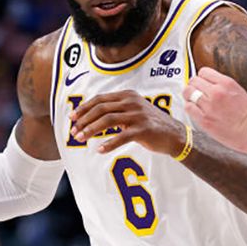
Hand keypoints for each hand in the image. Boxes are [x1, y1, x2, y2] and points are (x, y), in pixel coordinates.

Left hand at [70, 91, 185, 155]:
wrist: (174, 135)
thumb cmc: (150, 124)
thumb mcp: (133, 111)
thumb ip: (116, 110)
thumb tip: (90, 117)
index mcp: (127, 95)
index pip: (100, 99)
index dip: (84, 108)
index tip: (72, 118)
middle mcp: (132, 102)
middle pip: (101, 108)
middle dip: (84, 120)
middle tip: (74, 131)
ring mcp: (138, 115)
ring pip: (107, 120)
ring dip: (91, 130)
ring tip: (81, 139)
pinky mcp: (143, 129)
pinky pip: (121, 136)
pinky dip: (108, 143)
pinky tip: (100, 150)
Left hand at [182, 67, 246, 155]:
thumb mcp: (238, 91)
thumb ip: (223, 85)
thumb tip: (208, 83)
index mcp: (226, 83)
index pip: (204, 71)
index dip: (202, 77)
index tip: (202, 83)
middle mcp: (216, 92)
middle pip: (193, 81)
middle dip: (193, 86)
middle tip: (196, 92)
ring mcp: (209, 106)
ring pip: (188, 93)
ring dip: (189, 96)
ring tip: (194, 101)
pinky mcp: (204, 119)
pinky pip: (188, 107)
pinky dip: (190, 108)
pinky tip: (195, 110)